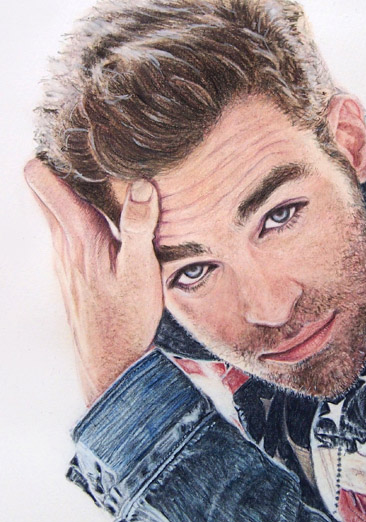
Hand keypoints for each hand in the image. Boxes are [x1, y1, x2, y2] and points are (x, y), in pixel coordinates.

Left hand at [25, 159, 163, 404]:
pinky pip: (64, 234)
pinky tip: (97, 223)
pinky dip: (74, 218)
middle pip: (45, 192)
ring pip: (55, 213)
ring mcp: (62, 261)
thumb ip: (138, 226)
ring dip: (68, 194)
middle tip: (82, 150)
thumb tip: (140, 184)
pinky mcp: (68, 274)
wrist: (110, 359)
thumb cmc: (127, 318)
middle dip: (58, 168)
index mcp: (79, 236)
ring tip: (92, 177)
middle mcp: (63, 245)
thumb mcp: (141, 271)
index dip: (49, 156)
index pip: (45, 183)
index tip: (66, 139)